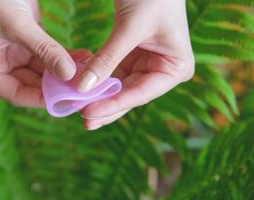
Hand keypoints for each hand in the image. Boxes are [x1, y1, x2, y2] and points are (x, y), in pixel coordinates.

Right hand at [0, 0, 83, 106]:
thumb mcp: (17, 25)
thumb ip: (44, 50)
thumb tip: (70, 75)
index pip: (17, 94)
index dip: (42, 99)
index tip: (67, 99)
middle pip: (32, 85)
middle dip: (58, 86)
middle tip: (83, 88)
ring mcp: (14, 55)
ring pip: (43, 72)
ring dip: (64, 72)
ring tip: (88, 72)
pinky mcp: (28, 43)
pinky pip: (48, 56)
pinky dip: (64, 57)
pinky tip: (83, 57)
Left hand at [77, 0, 194, 129]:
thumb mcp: (129, 28)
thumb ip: (107, 59)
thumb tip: (83, 88)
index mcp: (175, 67)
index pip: (141, 93)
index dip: (114, 105)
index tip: (89, 115)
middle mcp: (163, 70)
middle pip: (131, 94)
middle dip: (107, 106)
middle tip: (84, 121)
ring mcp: (147, 64)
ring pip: (120, 87)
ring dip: (100, 95)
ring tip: (78, 107)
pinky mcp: (133, 56)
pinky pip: (114, 72)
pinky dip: (98, 78)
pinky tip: (82, 88)